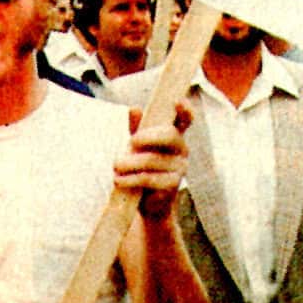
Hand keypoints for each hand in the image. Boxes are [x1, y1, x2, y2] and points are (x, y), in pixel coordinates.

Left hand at [114, 102, 191, 221]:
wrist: (147, 201)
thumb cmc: (142, 165)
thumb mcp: (138, 145)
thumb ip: (137, 127)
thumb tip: (134, 109)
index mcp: (175, 136)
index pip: (186, 120)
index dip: (185, 110)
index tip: (177, 101)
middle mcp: (182, 150)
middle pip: (169, 135)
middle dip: (147, 136)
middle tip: (130, 141)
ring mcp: (180, 168)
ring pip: (153, 160)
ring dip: (131, 163)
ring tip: (116, 165)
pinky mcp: (172, 186)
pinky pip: (149, 179)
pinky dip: (131, 179)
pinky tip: (119, 180)